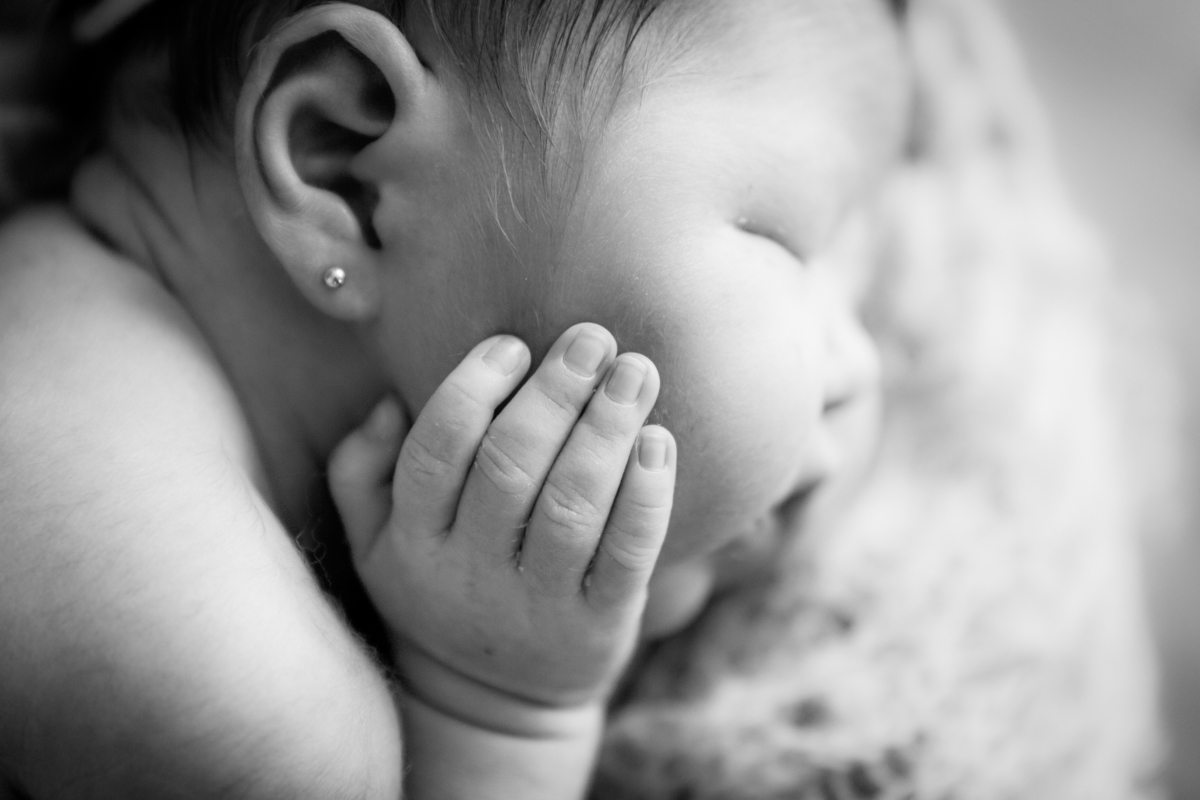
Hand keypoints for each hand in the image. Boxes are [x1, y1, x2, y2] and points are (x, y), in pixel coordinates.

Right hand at [329, 324, 675, 731]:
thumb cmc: (440, 591)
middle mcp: (469, 571)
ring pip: (571, 506)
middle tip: (592, 338)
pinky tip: (659, 442)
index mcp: (413, 540)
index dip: (472, 389)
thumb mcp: (375, 545)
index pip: (435, 452)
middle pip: (511, 468)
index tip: (513, 344)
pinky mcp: (599, 625)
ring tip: (637, 371)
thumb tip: (388, 405)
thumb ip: (361, 471)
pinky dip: (647, 497)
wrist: (493, 704)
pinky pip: (626, 556)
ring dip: (606, 431)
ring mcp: (536, 603)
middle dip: (555, 395)